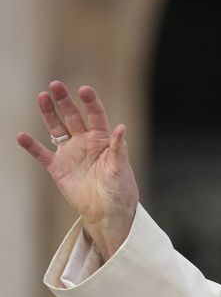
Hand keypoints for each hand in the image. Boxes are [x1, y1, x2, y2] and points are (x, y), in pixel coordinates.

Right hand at [17, 81, 139, 259]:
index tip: (84, 89)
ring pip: (57, 129)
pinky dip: (31, 146)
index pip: (96, 115)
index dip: (90, 102)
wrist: (108, 212)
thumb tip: (122, 127)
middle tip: (55, 85)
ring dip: (48, 114)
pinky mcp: (58, 168)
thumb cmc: (120, 189)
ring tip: (41, 97)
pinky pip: (41, 154)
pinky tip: (22, 136)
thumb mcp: (121, 168)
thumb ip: (119, 148)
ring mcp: (70, 153)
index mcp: (103, 139)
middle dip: (64, 101)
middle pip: (73, 116)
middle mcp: (85, 142)